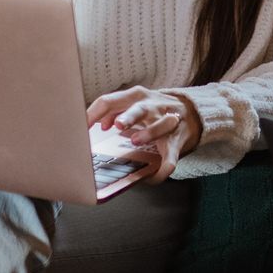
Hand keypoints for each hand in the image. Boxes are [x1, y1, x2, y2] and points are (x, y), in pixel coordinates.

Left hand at [86, 86, 202, 183]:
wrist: (190, 112)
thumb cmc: (153, 111)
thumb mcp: (133, 105)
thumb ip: (115, 111)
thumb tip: (99, 125)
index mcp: (136, 96)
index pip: (110, 101)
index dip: (95, 113)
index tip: (82, 126)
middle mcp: (153, 105)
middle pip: (140, 108)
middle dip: (129, 116)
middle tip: (117, 125)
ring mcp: (168, 121)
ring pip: (161, 124)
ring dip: (149, 133)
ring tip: (136, 141)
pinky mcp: (178, 140)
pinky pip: (172, 155)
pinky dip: (163, 168)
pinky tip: (153, 176)